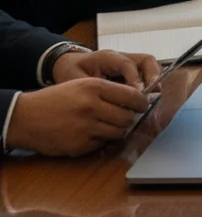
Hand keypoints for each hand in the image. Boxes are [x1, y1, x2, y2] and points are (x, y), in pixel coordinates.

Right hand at [5, 77, 148, 155]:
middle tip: (126, 117)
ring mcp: (85, 128)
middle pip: (127, 117)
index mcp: (95, 87)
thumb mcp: (83, 84)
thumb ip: (108, 90)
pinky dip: (101, 140)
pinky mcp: (78, 146)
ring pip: (118, 132)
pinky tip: (92, 133)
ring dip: (117, 130)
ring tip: (109, 125)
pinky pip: (102, 144)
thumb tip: (135, 99)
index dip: (141, 102)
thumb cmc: (58, 98)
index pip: (132, 96)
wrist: (28, 117)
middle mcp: (92, 107)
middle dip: (130, 118)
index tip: (143, 105)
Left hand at [52, 48, 161, 90]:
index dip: (135, 80)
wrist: (67, 63)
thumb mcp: (76, 81)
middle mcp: (121, 57)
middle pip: (146, 60)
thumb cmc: (70, 72)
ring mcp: (128, 61)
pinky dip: (150, 83)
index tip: (137, 97)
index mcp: (107, 57)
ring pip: (150, 65)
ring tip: (152, 98)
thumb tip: (110, 104)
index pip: (127, 65)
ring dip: (154, 80)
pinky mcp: (129, 69)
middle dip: (153, 77)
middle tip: (151, 96)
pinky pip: (146, 72)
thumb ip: (93, 90)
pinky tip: (146, 99)